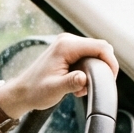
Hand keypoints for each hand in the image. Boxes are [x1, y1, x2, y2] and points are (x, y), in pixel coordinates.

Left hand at [0, 33, 118, 118]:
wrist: (23, 92)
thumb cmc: (36, 90)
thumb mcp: (55, 89)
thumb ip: (71, 83)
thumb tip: (85, 79)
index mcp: (66, 46)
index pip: (100, 47)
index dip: (111, 62)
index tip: (111, 79)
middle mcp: (68, 41)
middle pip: (100, 48)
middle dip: (103, 68)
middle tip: (97, 86)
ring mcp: (68, 44)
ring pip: (95, 53)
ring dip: (95, 71)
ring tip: (82, 88)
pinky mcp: (68, 51)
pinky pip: (87, 57)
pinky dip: (88, 71)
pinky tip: (78, 84)